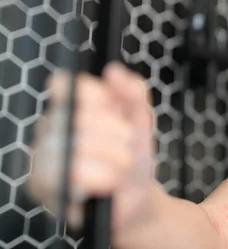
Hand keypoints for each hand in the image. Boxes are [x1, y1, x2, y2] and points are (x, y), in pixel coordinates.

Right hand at [28, 62, 155, 232]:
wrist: (137, 199)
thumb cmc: (132, 158)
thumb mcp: (141, 120)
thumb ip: (133, 92)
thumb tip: (114, 71)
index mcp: (71, 109)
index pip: (66, 85)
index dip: (95, 94)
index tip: (116, 108)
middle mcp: (51, 130)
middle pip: (77, 116)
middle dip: (115, 131)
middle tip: (128, 144)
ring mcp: (42, 158)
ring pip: (75, 146)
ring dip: (112, 156)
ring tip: (123, 165)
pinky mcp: (44, 188)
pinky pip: (72, 174)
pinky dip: (102, 176)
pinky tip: (111, 182)